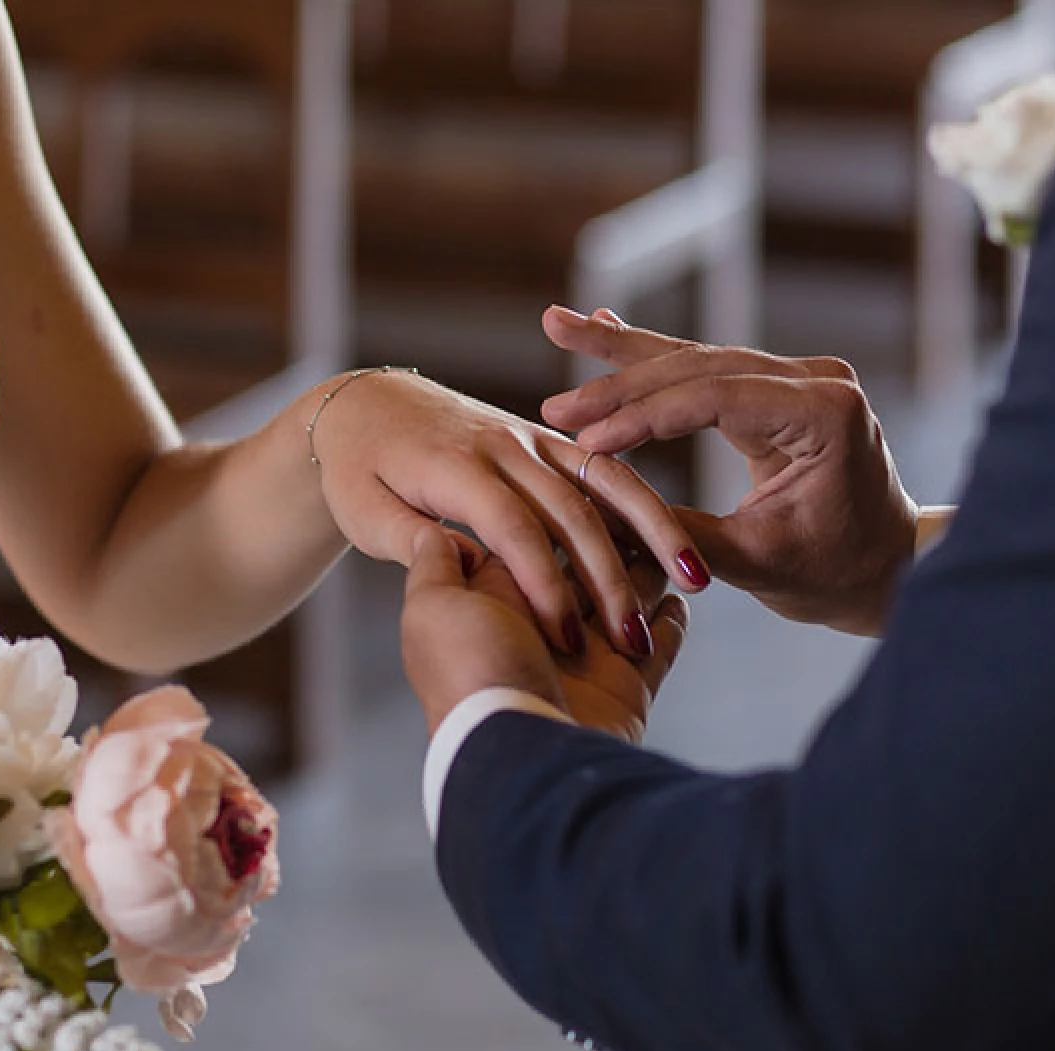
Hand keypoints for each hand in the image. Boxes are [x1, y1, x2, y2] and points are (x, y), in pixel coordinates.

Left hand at [310, 368, 710, 657]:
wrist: (368, 406)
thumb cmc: (358, 472)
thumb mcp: (363, 511)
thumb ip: (407, 538)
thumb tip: (458, 557)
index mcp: (456, 470)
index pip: (512, 530)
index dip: (542, 585)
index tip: (566, 640)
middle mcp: (503, 448)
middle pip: (571, 511)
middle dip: (609, 575)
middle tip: (635, 634)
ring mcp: (533, 440)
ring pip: (608, 482)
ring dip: (654, 532)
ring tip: (696, 578)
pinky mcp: (551, 442)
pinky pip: (609, 471)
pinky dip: (648, 508)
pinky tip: (679, 549)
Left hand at [400, 527, 688, 741]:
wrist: (511, 762)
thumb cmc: (465, 681)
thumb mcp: (432, 612)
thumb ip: (436, 565)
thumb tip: (439, 530)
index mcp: (495, 597)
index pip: (531, 538)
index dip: (553, 516)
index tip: (566, 487)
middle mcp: (541, 623)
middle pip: (590, 559)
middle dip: (615, 535)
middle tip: (634, 503)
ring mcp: (589, 654)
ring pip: (631, 590)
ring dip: (650, 566)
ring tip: (667, 533)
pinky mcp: (629, 683)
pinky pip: (662, 642)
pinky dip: (672, 621)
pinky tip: (681, 599)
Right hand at [543, 307, 921, 636]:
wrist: (884, 568)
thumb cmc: (831, 574)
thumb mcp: (755, 562)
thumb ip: (681, 532)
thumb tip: (600, 509)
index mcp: (824, 416)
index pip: (714, 399)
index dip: (642, 418)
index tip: (584, 441)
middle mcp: (817, 381)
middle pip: (700, 367)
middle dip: (620, 382)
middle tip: (554, 405)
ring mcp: (799, 377)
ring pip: (696, 358)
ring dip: (623, 352)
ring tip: (558, 326)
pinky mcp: (779, 387)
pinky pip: (707, 370)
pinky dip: (653, 359)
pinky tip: (603, 326)